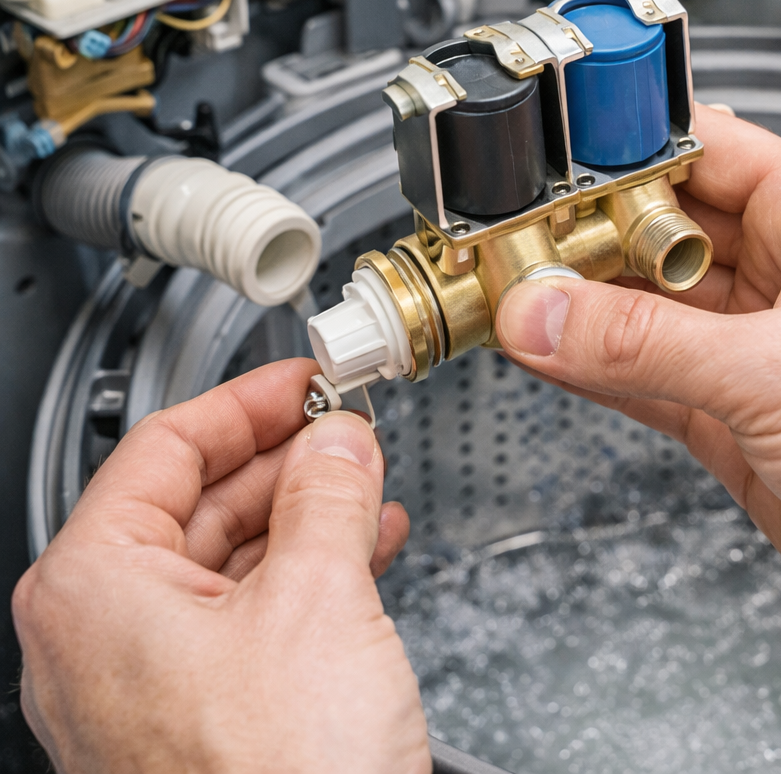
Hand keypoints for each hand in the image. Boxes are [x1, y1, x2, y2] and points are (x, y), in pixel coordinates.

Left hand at [13, 358, 429, 773]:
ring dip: (307, 511)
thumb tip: (339, 438)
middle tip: (347, 429)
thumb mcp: (317, 597)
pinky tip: (365, 547)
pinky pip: (252, 611)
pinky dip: (310, 569)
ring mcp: (148, 682)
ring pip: (232, 556)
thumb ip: (328, 492)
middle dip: (286, 457)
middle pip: (198, 500)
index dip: (247, 401)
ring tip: (368, 481)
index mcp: (95, 587)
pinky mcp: (200, 717)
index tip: (302, 380)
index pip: (165, 446)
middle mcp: (104, 634)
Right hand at [497, 104, 780, 682]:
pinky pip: (642, 374)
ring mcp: (749, 346)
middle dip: (583, 236)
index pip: (696, 150)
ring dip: (578, 308)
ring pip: (641, 307)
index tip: (546, 164)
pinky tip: (544, 356)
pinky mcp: (730, 412)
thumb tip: (546, 316)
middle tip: (509, 245)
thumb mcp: (779, 372)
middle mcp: (779, 273)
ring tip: (508, 299)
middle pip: (655, 229)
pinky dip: (591, 368)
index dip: (619, 151)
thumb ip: (647, 344)